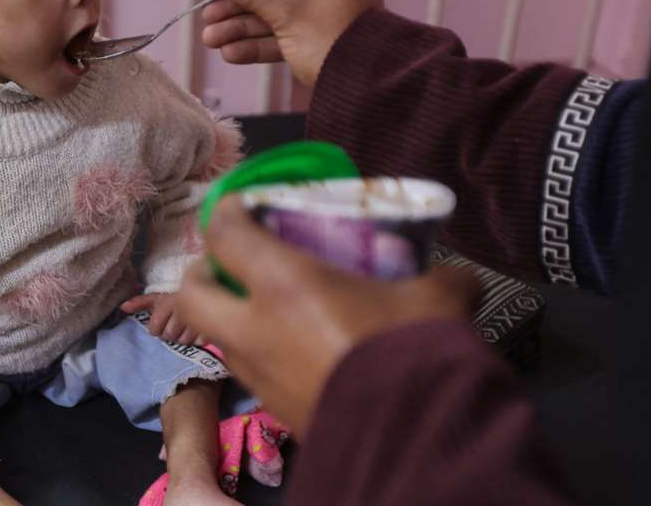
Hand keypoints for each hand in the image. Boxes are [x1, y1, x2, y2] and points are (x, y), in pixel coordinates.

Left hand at [120, 292, 199, 344]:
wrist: (202, 292)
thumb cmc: (174, 299)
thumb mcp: (157, 298)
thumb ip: (139, 303)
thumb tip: (122, 307)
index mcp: (168, 303)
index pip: (155, 329)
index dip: (156, 328)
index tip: (161, 321)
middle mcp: (182, 310)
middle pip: (169, 336)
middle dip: (169, 332)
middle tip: (173, 325)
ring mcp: (198, 319)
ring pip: (183, 341)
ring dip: (182, 336)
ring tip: (184, 327)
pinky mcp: (211, 326)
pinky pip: (198, 342)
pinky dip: (196, 339)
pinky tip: (195, 330)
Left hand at [177, 197, 479, 436]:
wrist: (412, 444)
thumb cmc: (412, 354)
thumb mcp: (438, 300)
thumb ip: (440, 278)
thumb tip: (457, 277)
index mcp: (282, 285)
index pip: (224, 233)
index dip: (228, 211)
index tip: (246, 206)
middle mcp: (254, 329)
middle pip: (192, 293)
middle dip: (203, 274)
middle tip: (232, 264)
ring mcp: (258, 376)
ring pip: (219, 338)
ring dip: (232, 318)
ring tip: (271, 309)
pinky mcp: (274, 411)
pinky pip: (252, 372)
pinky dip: (262, 354)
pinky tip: (301, 351)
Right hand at [202, 0, 383, 85]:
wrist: (368, 94)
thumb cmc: (335, 43)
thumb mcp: (289, 13)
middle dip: (239, 6)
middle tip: (209, 15)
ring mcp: (327, 18)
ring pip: (277, 17)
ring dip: (243, 28)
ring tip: (211, 39)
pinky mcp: (320, 44)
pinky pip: (285, 38)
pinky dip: (260, 45)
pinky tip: (230, 52)